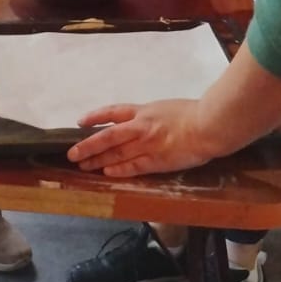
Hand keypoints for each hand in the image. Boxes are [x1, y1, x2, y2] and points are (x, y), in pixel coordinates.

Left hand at [67, 99, 219, 176]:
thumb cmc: (194, 113)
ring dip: (98, 160)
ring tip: (83, 166)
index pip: (113, 111)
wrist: (208, 125)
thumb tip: (141, 122)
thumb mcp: (167, 108)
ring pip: (116, 153)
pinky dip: (119, 170)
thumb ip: (152, 116)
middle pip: (108, 136)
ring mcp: (147, 144)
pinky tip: (106, 173)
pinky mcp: (157, 161)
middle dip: (88, 145)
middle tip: (72, 153)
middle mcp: (141, 127)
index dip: (95, 116)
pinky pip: (133, 166)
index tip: (80, 122)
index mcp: (144, 110)